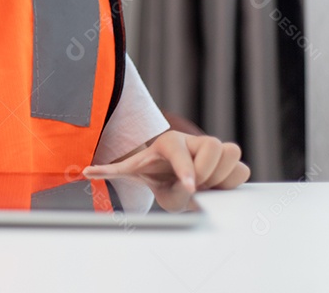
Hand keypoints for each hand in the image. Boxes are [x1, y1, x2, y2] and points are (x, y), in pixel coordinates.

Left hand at [81, 131, 249, 211]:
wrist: (168, 176)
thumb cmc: (152, 175)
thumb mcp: (131, 175)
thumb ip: (111, 171)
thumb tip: (85, 171)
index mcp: (167, 142)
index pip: (180, 150)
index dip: (187, 169)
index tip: (190, 188)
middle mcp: (191, 140)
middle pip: (214, 147)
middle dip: (208, 172)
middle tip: (195, 186)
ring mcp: (211, 148)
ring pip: (233, 155)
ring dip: (222, 177)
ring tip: (204, 186)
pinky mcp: (228, 161)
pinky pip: (243, 170)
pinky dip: (233, 183)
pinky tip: (216, 188)